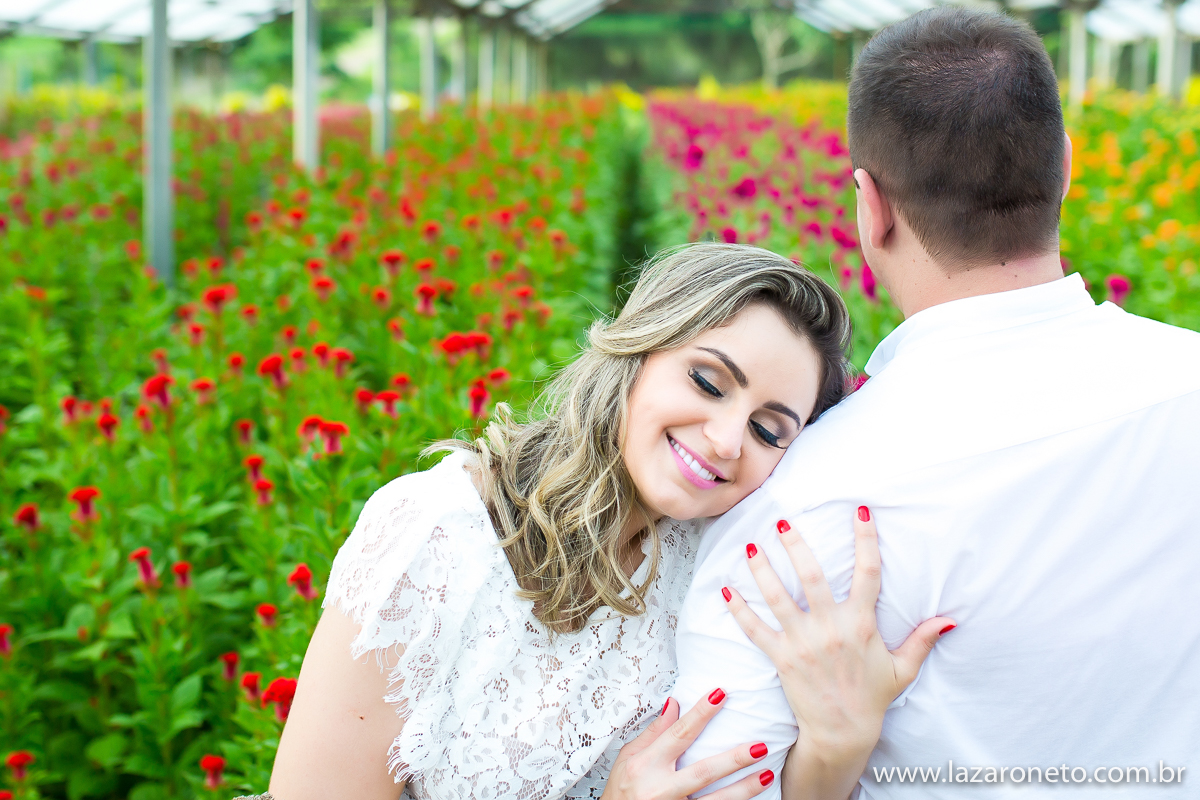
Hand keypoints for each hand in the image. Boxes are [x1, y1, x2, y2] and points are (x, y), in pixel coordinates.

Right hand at [602, 690, 774, 799]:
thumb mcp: (628, 758)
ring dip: (744, 789)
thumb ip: (653, 733)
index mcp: (646, 765)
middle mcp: (660, 789)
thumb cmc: (621, 791)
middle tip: (760, 746)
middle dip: (733, 760)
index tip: (721, 694)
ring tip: (768, 774)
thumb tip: (674, 704)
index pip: (679, 734)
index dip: (701, 713)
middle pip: (703, 772)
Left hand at [722, 507, 953, 796]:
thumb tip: (950, 619)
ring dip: (761, 570)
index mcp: (861, 624)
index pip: (868, 573)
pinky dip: (738, 609)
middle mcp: (831, 628)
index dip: (865, 539)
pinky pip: (755, 629)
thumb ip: (923, 640)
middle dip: (795, 545)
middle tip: (783, 522)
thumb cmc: (872, 698)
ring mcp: (803, 642)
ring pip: (777, 597)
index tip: (860, 510)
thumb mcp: (902, 669)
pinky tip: (726, 588)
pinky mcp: (782, 658)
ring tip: (750, 547)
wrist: (842, 733)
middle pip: (811, 576)